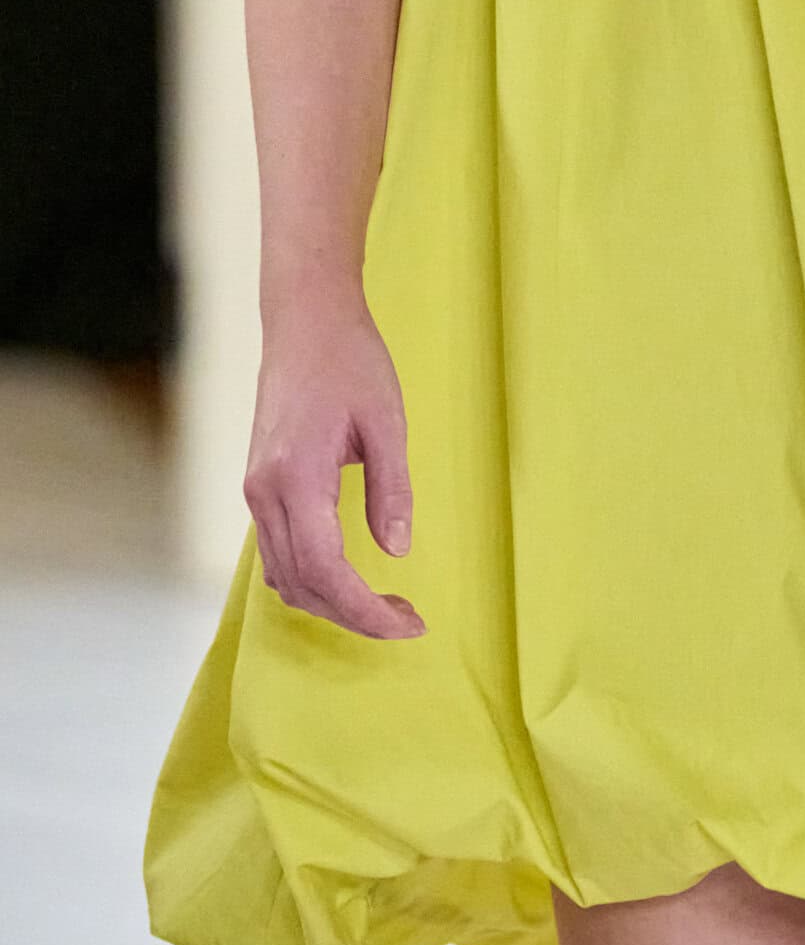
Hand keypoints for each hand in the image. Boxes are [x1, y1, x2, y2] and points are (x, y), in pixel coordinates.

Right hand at [243, 297, 423, 639]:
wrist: (305, 322)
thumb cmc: (350, 361)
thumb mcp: (386, 422)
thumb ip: (391, 490)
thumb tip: (396, 550)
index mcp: (296, 478)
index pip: (326, 571)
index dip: (366, 609)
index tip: (408, 622)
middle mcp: (265, 493)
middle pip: (302, 585)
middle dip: (354, 614)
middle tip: (407, 618)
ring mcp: (255, 491)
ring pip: (283, 576)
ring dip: (331, 601)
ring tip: (384, 602)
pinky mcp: (258, 486)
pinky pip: (276, 553)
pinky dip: (310, 579)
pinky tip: (348, 577)